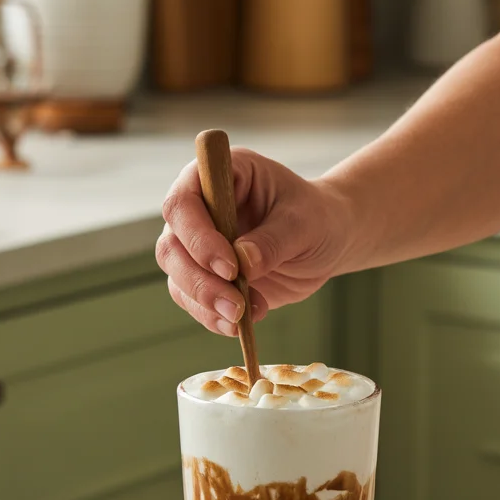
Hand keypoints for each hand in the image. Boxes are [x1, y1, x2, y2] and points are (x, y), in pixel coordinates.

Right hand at [156, 149, 349, 334]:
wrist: (327, 240)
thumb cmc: (317, 218)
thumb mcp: (305, 223)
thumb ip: (273, 241)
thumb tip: (242, 263)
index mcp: (220, 176)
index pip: (183, 202)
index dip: (198, 237)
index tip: (230, 267)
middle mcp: (200, 208)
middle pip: (172, 245)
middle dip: (199, 281)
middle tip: (235, 305)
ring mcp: (198, 243)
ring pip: (177, 277)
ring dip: (205, 303)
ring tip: (242, 316)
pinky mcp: (206, 275)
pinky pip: (193, 300)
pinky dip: (213, 316)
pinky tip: (241, 323)